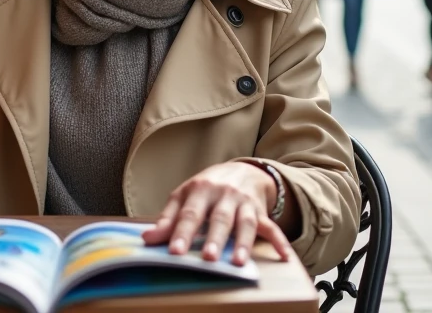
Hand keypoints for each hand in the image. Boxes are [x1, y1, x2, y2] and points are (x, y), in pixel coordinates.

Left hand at [142, 162, 291, 266]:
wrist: (243, 170)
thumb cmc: (208, 187)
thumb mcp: (185, 195)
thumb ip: (168, 218)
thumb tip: (147, 238)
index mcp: (200, 189)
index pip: (190, 213)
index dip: (182, 232)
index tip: (174, 251)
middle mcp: (223, 195)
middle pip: (219, 218)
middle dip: (214, 238)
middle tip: (208, 258)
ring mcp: (244, 203)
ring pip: (244, 223)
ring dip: (242, 243)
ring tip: (238, 262)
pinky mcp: (260, 212)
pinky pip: (271, 227)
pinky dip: (279, 241)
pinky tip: (284, 256)